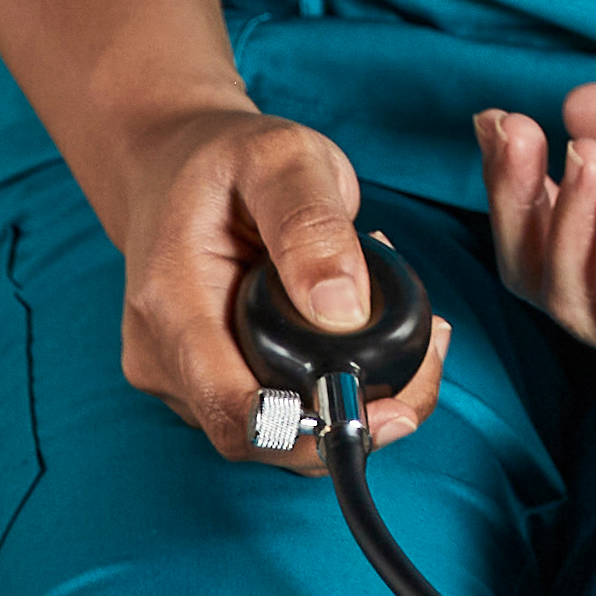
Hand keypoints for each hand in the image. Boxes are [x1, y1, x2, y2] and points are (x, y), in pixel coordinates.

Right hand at [107, 104, 445, 471]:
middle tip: (432, 342)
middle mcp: (164, 358)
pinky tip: (368, 329)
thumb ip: (311, 224)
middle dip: (356, 412)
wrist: (171, 163)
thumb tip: (345, 313)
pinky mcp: (206, 381)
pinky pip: (278, 405)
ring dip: (351, 394)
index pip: (237, 413)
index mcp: (171, 307)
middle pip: (267, 437)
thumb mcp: (280, 158)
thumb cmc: (225, 158)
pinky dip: (329, 381)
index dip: (315, 431)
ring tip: (407, 318)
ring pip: (280, 428)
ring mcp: (182, 376)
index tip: (393, 408)